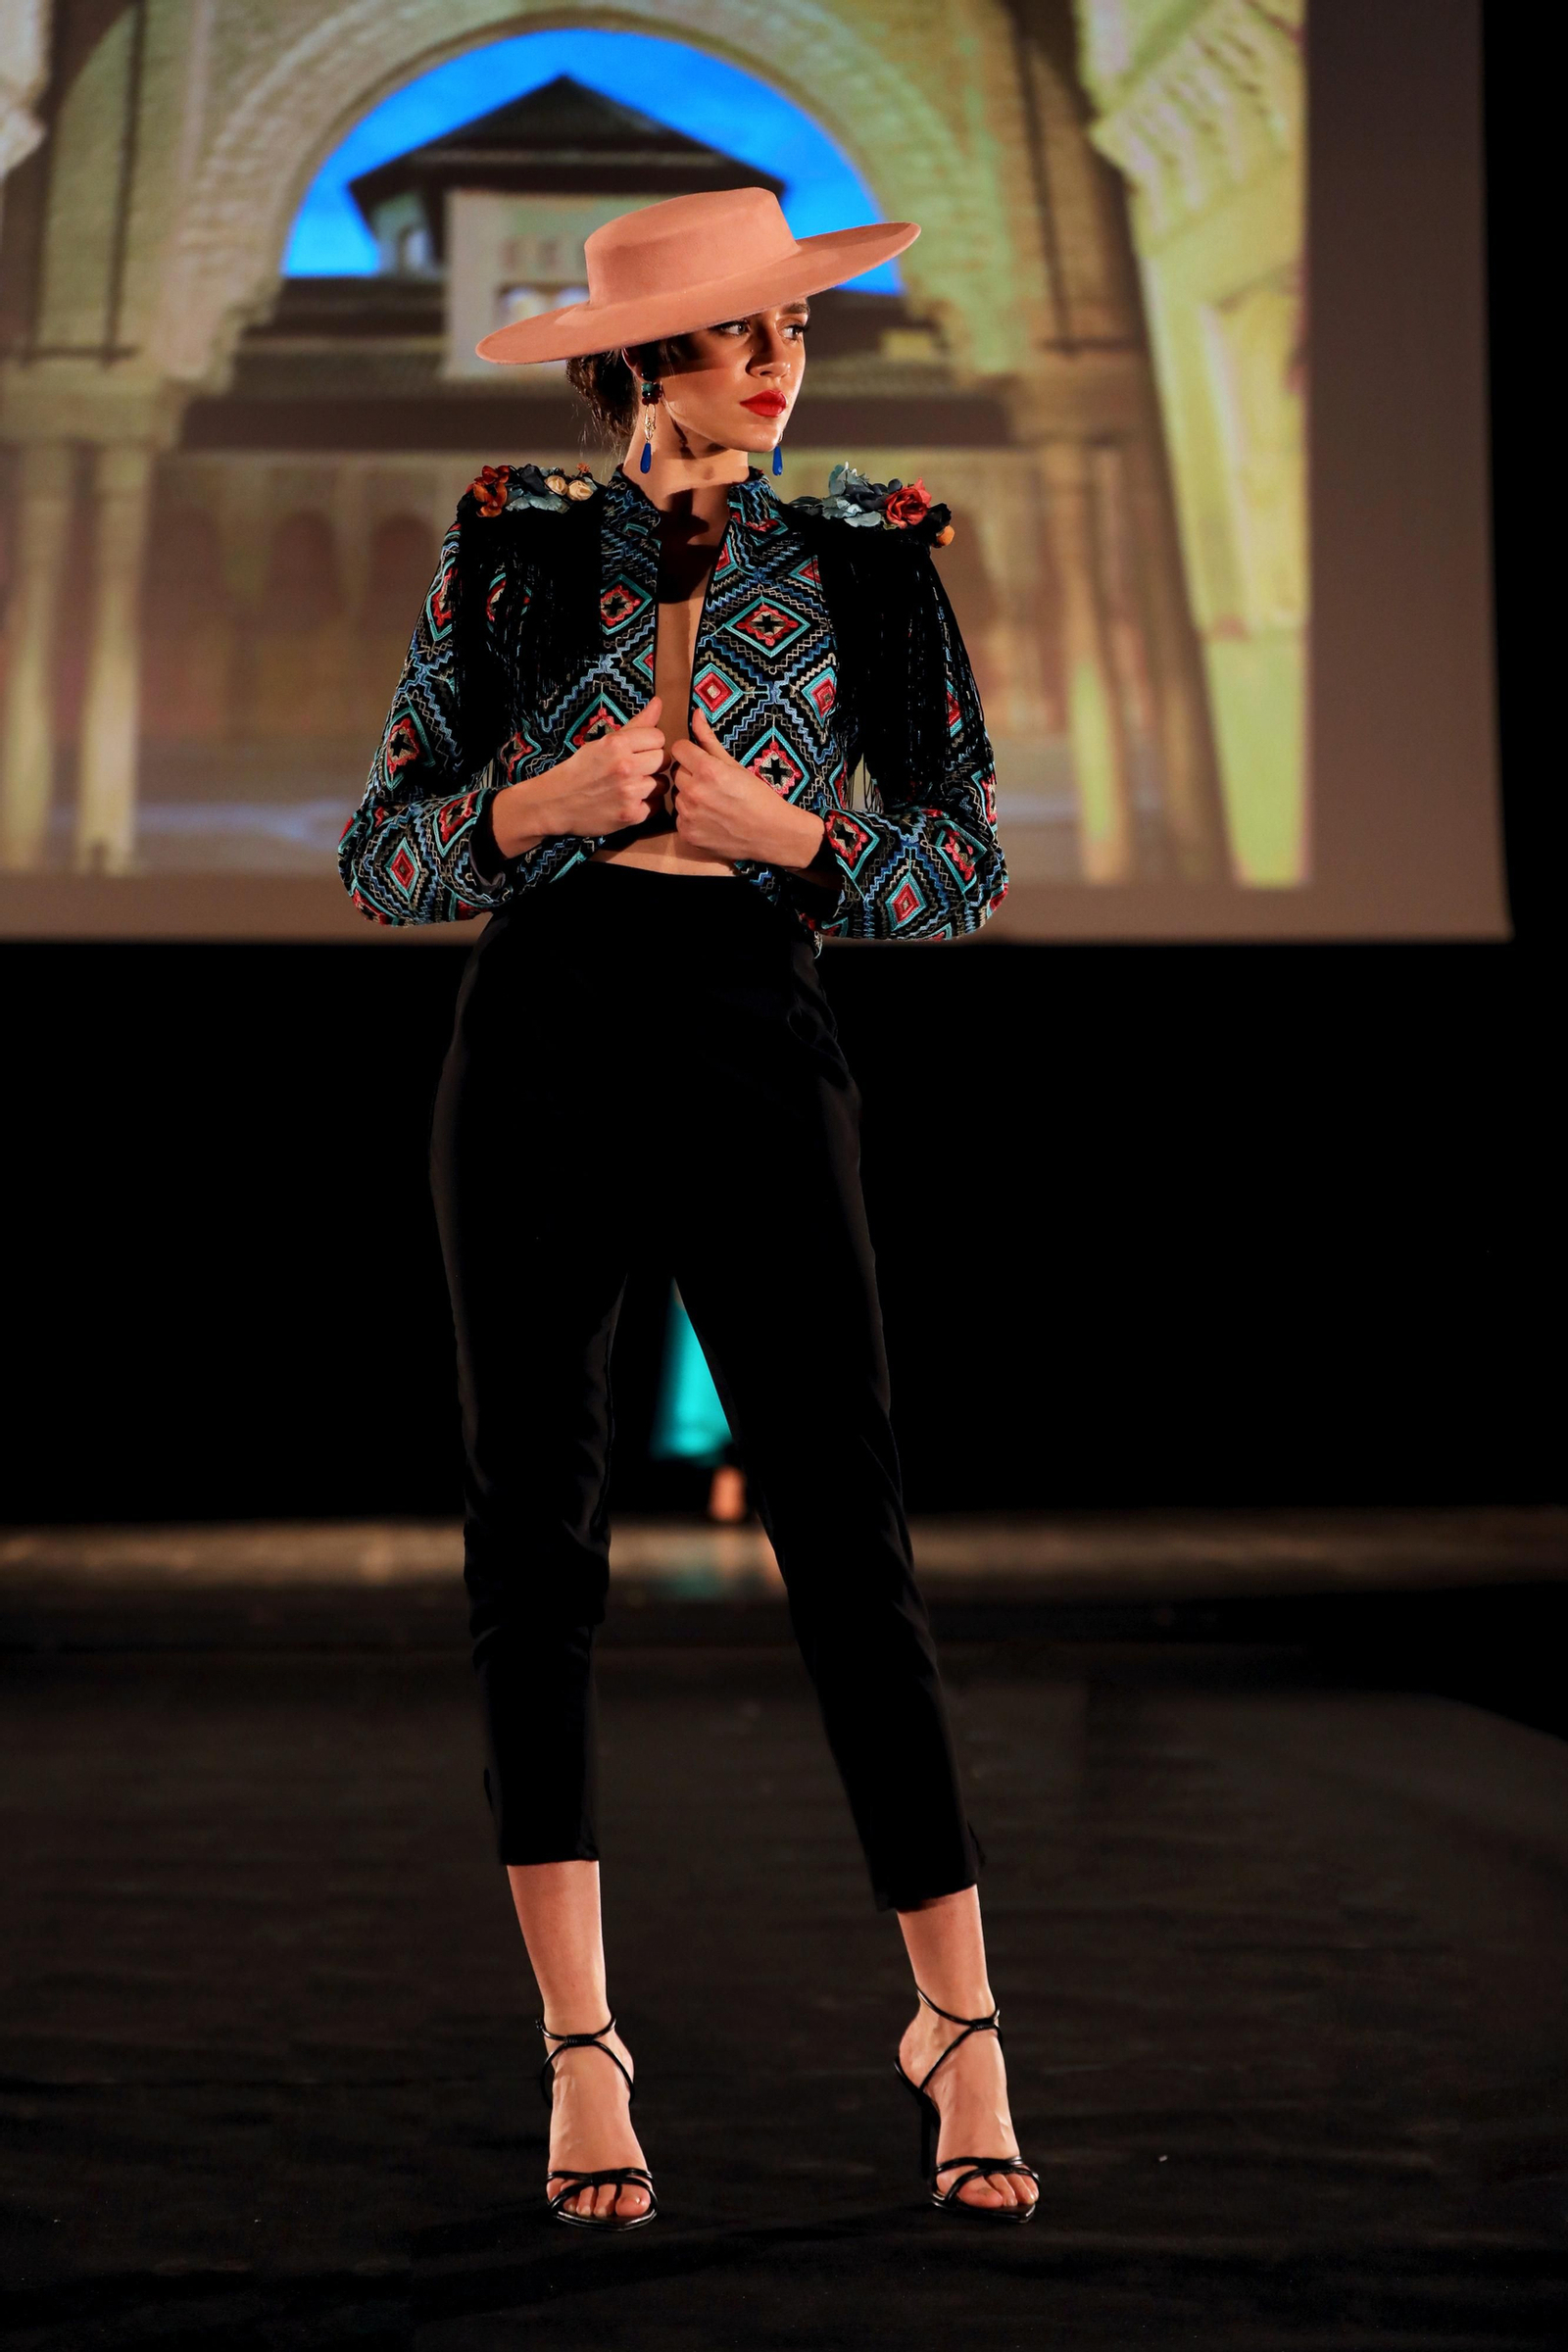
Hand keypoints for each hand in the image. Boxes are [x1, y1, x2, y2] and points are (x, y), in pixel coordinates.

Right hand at [490, 695, 666, 855]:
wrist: (555, 803)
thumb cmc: (580, 769)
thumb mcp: (603, 742)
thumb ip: (636, 724)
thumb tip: (659, 702)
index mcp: (617, 744)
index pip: (658, 737)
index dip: (649, 743)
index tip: (637, 751)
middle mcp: (626, 767)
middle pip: (663, 759)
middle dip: (652, 763)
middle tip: (635, 768)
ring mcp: (630, 793)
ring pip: (663, 783)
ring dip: (651, 784)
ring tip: (632, 785)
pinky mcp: (632, 815)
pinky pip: (656, 805)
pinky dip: (646, 804)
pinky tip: (629, 801)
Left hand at [669, 709, 826, 869]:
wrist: (771, 834)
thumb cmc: (758, 796)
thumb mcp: (735, 764)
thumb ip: (709, 739)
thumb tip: (696, 713)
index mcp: (706, 770)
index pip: (678, 749)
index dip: (690, 752)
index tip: (701, 759)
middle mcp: (693, 792)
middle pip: (677, 772)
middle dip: (690, 774)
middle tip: (711, 783)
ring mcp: (688, 815)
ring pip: (677, 796)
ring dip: (689, 795)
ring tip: (712, 802)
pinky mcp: (687, 834)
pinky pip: (680, 818)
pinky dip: (691, 818)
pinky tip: (710, 819)